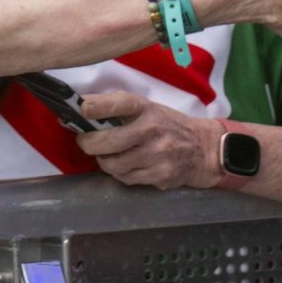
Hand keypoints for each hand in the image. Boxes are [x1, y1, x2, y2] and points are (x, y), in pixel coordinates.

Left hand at [74, 90, 216, 190]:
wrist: (205, 148)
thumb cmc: (166, 125)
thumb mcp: (145, 108)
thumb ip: (113, 107)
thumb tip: (76, 107)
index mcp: (145, 108)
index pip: (118, 104)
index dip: (94, 107)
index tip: (81, 110)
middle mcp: (152, 129)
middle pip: (106, 141)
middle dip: (87, 143)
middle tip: (86, 142)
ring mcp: (158, 154)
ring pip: (113, 164)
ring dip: (104, 161)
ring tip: (108, 155)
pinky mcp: (162, 175)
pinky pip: (126, 178)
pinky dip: (120, 174)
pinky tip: (126, 166)